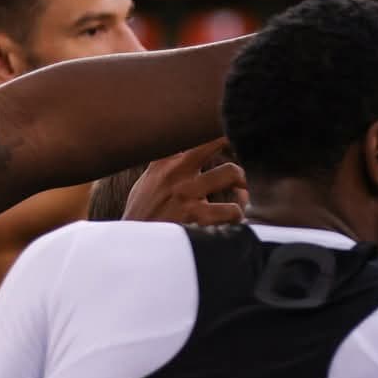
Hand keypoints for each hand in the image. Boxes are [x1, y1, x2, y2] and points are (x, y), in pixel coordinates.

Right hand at [123, 138, 246, 226]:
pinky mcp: (196, 216)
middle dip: (237, 145)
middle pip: (216, 141)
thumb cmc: (142, 217)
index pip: (192, 132)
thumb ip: (166, 164)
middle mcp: (176, 172)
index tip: (229, 129)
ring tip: (243, 196)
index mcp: (165, 162)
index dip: (214, 127)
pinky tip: (233, 220)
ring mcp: (187, 193)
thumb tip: (185, 149)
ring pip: (233, 173)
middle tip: (247, 158)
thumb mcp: (146, 184)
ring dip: (244, 185)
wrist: (130, 250)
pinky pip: (232, 209)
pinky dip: (238, 215)